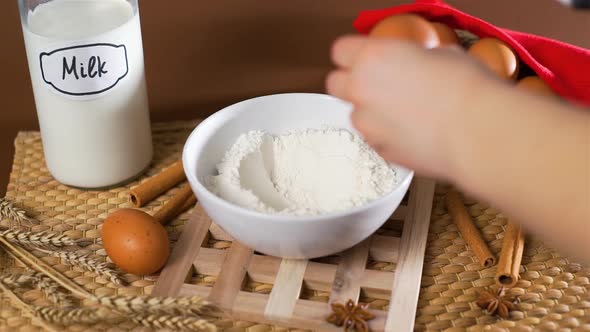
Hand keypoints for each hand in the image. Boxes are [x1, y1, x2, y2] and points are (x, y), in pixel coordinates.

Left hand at [326, 35, 501, 178]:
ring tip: (406, 115)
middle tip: (377, 85)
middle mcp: (361, 89)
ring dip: (372, 113)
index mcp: (373, 57)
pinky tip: (414, 134)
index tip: (366, 58)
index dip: (353, 54)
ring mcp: (367, 124)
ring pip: (356, 115)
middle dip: (351, 84)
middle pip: (335, 83)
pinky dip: (387, 136)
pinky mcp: (379, 150)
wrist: (478, 132)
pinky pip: (375, 139)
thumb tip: (416, 64)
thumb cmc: (467, 87)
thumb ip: (414, 59)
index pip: (340, 50)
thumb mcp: (442, 54)